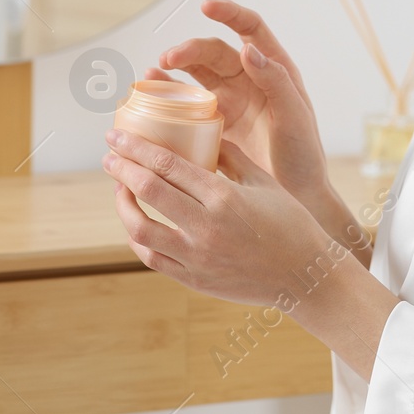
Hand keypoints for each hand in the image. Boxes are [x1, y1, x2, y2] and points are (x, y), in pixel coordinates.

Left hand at [102, 129, 365, 308]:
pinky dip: (138, 238)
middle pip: (148, 192)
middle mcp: (206, 228)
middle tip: (109, 155)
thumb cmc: (290, 223)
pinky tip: (137, 222)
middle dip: (121, 169)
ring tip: (120, 189)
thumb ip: (231, 156)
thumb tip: (205, 133)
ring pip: (141, 230)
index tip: (117, 135)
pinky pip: (153, 258)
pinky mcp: (194, 280)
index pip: (168, 165)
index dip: (136, 147)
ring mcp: (197, 257)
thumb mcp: (264, 181)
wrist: (304, 277)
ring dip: (123, 206)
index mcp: (224, 197)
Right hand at [149, 0, 333, 212]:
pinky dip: (168, 93)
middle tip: (169, 58)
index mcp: (273, 70)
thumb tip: (246, 49)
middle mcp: (248, 79)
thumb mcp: (295, 118)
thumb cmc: (303, 157)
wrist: (295, 198)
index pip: (251, 29)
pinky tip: (152, 90)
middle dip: (190, 49)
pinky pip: (186, 101)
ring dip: (173, 68)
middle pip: (214, 51)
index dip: (229, 13)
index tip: (207, 6)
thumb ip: (275, 82)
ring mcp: (228, 100)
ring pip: (195, 73)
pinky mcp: (212, 123)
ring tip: (154, 71)